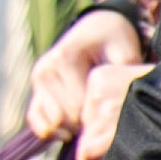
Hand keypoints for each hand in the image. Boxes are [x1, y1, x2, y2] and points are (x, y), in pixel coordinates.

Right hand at [24, 1, 148, 142]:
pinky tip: (71, 130)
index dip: (98, 116)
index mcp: (65, 58)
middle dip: (88, 123)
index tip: (112, 110)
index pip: (79, 106)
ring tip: (92, 115)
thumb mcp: (125, 54)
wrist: (97, 29)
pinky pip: (35, 118)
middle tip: (105, 113)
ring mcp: (38, 79)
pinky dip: (52, 129)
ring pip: (52, 122)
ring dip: (73, 127)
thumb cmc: (115, 43)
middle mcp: (46, 69)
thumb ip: (121, 78)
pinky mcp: (36, 88)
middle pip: (66, 117)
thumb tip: (120, 104)